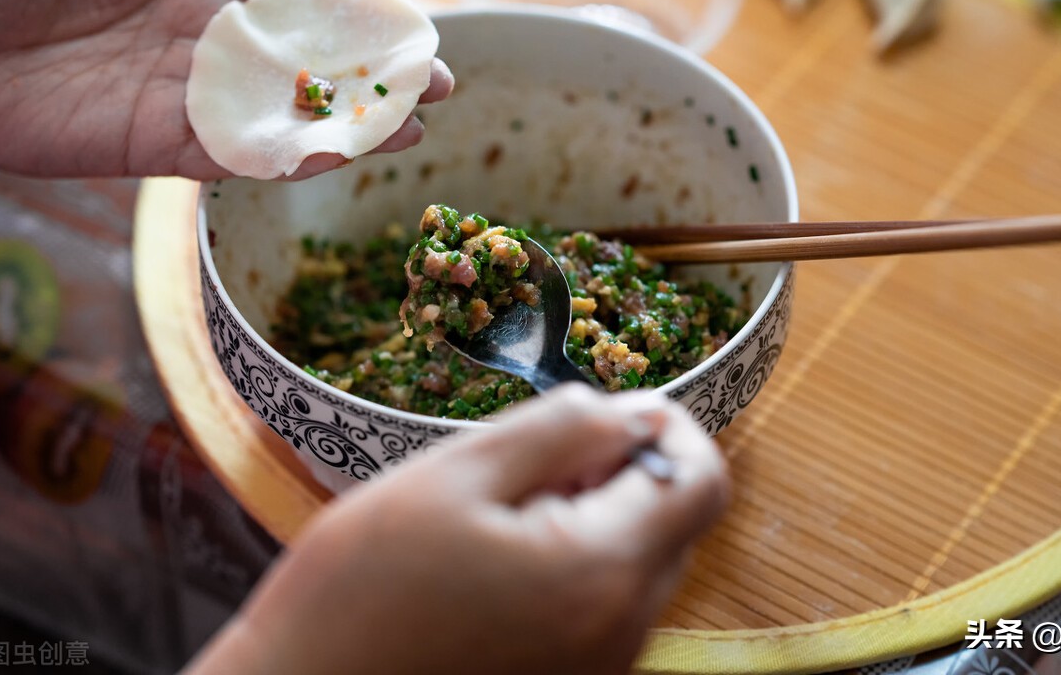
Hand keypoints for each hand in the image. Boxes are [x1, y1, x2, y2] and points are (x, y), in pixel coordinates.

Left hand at [0, 0, 452, 179]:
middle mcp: (208, 40)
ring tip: (418, 129)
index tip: (411, 23)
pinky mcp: (165, 148)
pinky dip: (299, 158)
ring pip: (293, 113)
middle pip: (315, 59)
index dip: (358, 8)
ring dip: (356, 123)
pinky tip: (348, 155)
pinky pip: (246, 156)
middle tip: (440, 84)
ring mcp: (191, 97)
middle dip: (378, 72)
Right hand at [185, 386, 729, 674]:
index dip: (669, 427)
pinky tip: (495, 563)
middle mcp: (621, 633)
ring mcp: (599, 668)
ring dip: (594, 517)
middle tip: (530, 460)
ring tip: (498, 514)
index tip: (606, 412)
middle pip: (673, 523)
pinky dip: (573, 565)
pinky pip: (603, 607)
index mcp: (602, 573)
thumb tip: (635, 412)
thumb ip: (562, 430)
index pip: (701, 481)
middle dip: (623, 471)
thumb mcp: (455, 475)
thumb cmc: (359, 588)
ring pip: (638, 564)